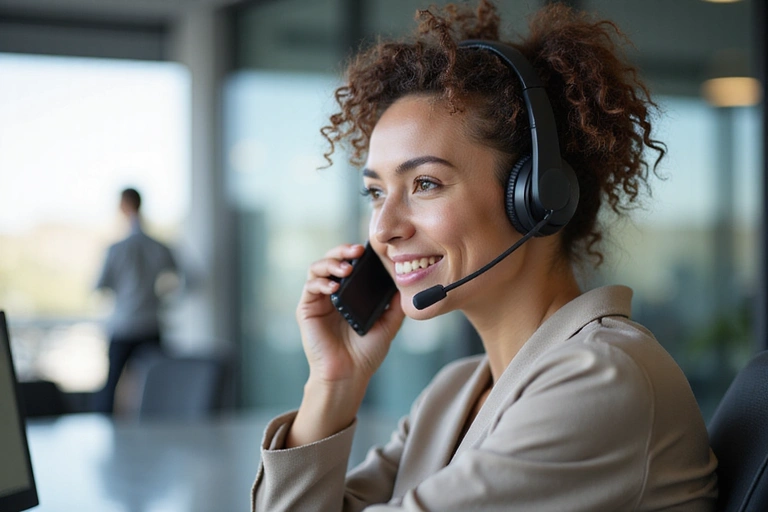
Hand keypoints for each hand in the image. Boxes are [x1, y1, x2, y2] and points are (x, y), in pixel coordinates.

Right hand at [296, 243, 404, 386]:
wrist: (349, 375)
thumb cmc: (366, 353)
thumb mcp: (388, 323)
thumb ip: (395, 303)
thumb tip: (405, 281)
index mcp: (350, 294)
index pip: (351, 264)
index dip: (357, 253)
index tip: (370, 249)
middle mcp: (333, 294)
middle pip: (332, 260)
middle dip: (343, 250)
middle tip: (357, 250)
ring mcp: (319, 300)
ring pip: (318, 268)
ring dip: (331, 263)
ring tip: (346, 268)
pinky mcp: (307, 309)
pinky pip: (310, 286)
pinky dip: (321, 281)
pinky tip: (334, 286)